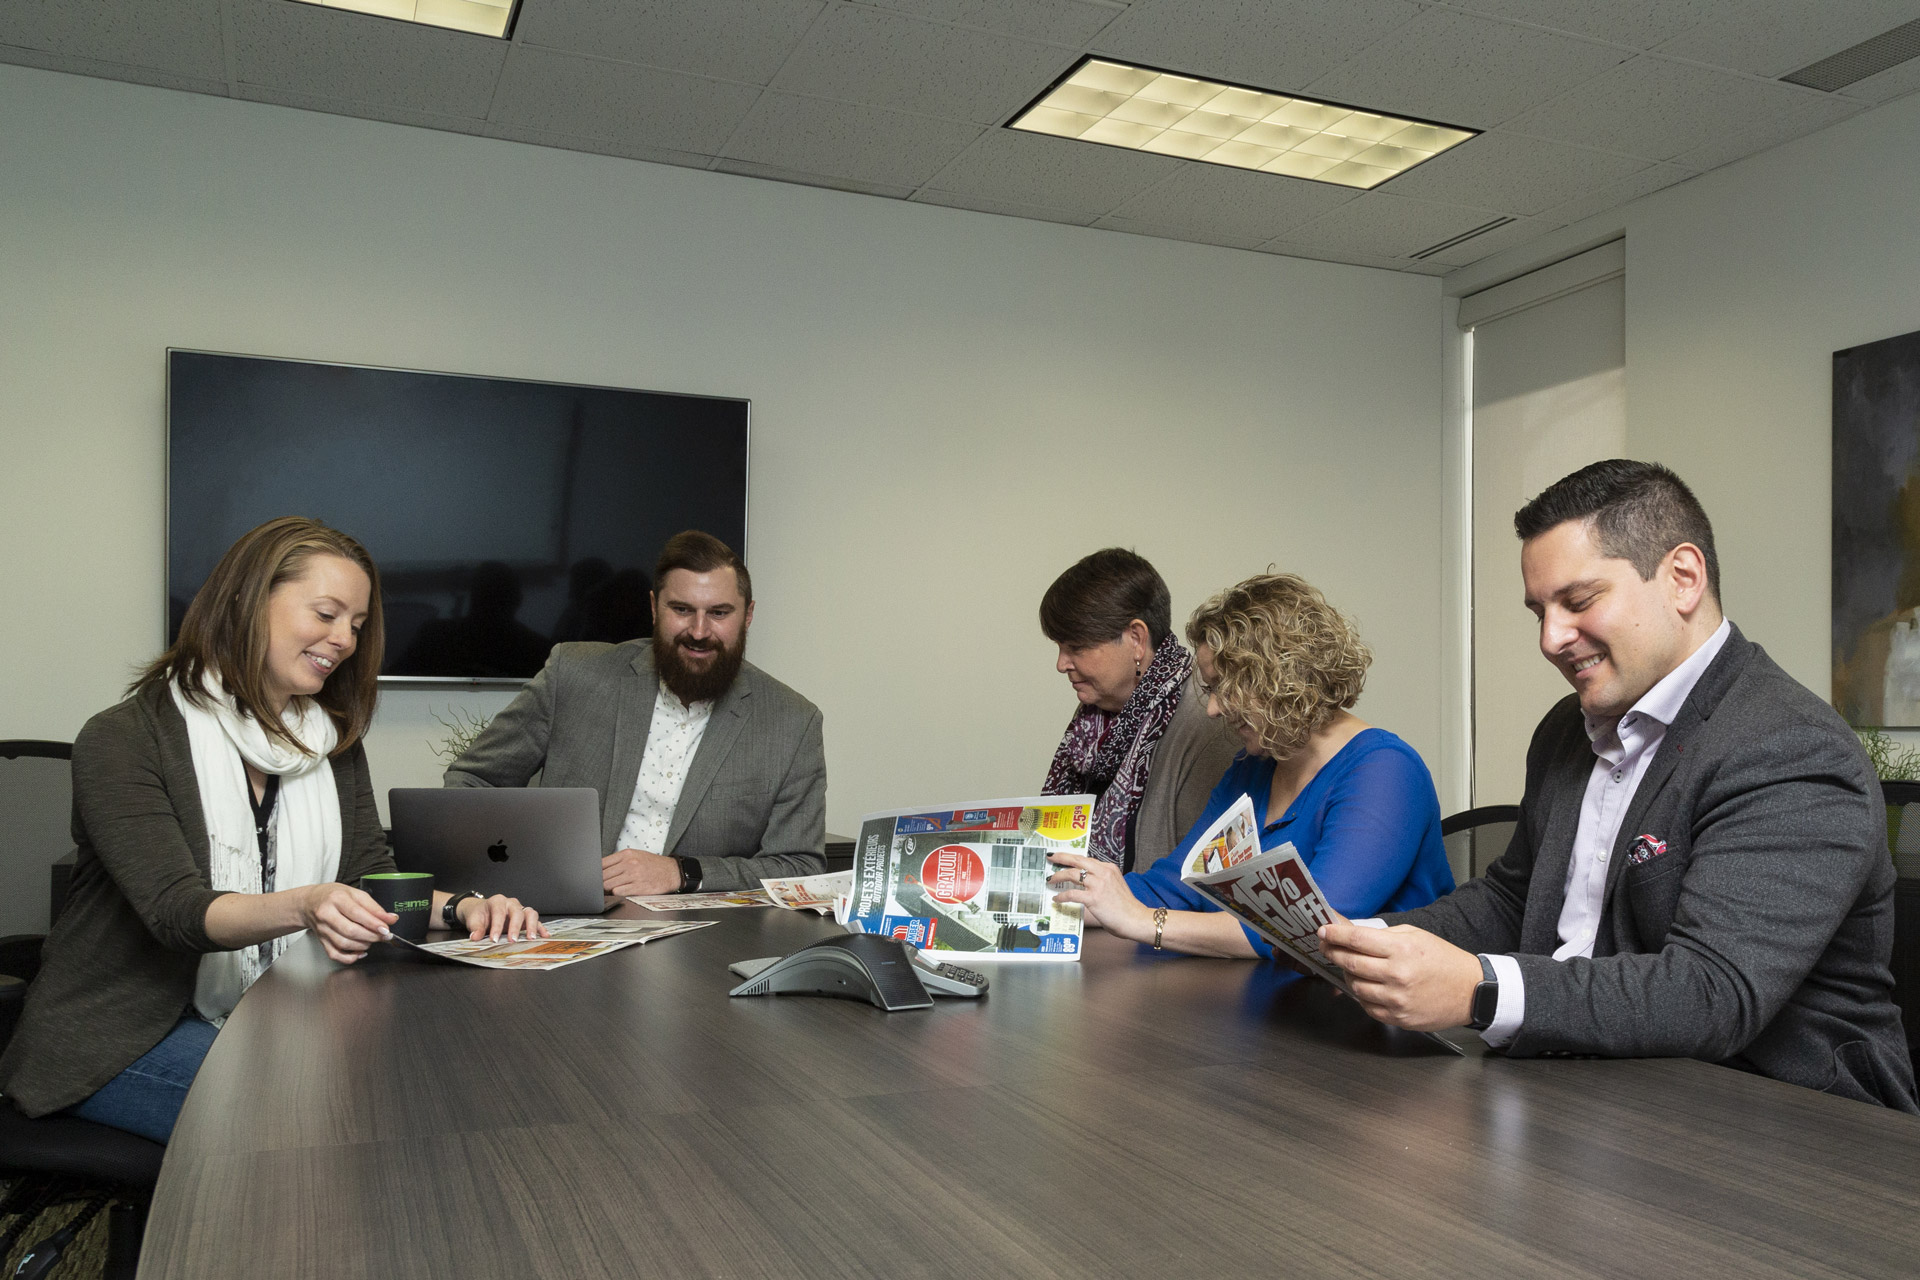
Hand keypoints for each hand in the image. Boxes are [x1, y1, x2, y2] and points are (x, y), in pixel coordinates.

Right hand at [299, 883, 395, 963]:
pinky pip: (335, 954)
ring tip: (372, 940)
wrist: (309, 902)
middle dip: (371, 936)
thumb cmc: (334, 896)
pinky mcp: (321, 941)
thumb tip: (391, 918)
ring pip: (343, 944)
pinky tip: (360, 952)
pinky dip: (350, 957)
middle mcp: (327, 914)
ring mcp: (322, 929)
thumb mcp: (355, 894)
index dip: (373, 923)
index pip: (357, 913)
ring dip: (363, 945)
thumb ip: (374, 907)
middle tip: (384, 936)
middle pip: (350, 931)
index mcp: (337, 899)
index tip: (386, 928)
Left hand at [457, 893, 548, 941]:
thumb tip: (475, 937)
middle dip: (515, 927)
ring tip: (530, 938)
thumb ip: (476, 928)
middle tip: (512, 940)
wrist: (483, 911)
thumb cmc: (480, 915)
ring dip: (532, 926)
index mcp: (497, 901)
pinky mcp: (526, 918)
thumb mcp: (474, 920)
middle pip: (517, 912)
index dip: (497, 927)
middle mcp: (511, 903)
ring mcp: (520, 910)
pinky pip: (536, 921)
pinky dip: (541, 928)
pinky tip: (544, 936)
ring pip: (530, 913)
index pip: (499, 913)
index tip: (494, 940)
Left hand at [602, 847, 682, 896]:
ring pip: (608, 885)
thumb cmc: (653, 864)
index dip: (595, 872)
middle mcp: (629, 863)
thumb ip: (619, 861)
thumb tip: (600, 870)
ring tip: (610, 890)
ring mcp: (634, 875)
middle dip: (600, 883)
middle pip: (603, 876)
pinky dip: (616, 894)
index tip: (595, 877)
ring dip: (607, 890)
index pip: (601, 863)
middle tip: (601, 886)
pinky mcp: (638, 887)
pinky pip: (618, 892)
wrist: (672, 871)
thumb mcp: (636, 855)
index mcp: (627, 854)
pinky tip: (620, 892)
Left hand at [1046, 852, 1149, 940]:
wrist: (1135, 919)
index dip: (1073, 858)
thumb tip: (1085, 883)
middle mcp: (1103, 873)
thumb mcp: (1115, 885)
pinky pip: (1072, 894)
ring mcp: (1098, 884)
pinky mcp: (1094, 898)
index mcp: (1109, 868)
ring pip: (1072, 874)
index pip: (1086, 859)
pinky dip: (1062, 896)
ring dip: (1058, 876)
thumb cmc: (1126, 907)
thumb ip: (1102, 881)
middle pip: (1078, 860)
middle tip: (1051, 857)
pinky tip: (1057, 899)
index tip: (1063, 858)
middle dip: (1062, 857)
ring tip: (1051, 879)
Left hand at [1317, 911, 1481, 1031]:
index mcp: (1401, 949)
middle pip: (1350, 963)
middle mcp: (1397, 974)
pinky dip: (1362, 996)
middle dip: (1333, 953)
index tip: (1323, 932)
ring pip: (1355, 986)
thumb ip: (1382, 935)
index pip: (1357, 939)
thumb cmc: (1443, 960)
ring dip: (1348, 975)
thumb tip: (1351, 931)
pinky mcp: (1398, 1018)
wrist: (1471, 991)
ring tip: (1351, 967)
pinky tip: (1368, 986)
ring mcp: (1396, 999)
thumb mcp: (1415, 935)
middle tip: (1326, 947)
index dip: (1335, 934)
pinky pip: (1367, 1007)